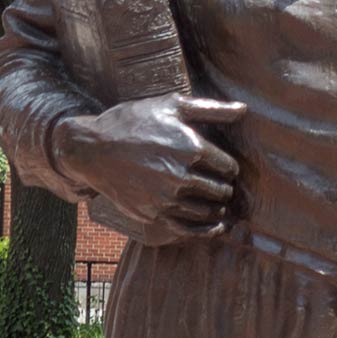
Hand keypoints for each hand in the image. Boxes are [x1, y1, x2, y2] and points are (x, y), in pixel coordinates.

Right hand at [54, 92, 246, 242]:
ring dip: (217, 208)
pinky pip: (190, 229)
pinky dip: (208, 231)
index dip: (229, 168)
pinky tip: (217, 227)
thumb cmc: (134, 122)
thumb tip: (244, 110)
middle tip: (220, 186)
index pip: (229, 168)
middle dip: (224, 188)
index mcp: (192, 149)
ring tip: (217, 203)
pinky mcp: (154, 214)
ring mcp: (167, 198)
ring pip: (209, 212)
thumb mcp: (171, 106)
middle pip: (222, 191)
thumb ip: (211, 110)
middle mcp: (182, 177)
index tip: (222, 167)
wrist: (92, 147)